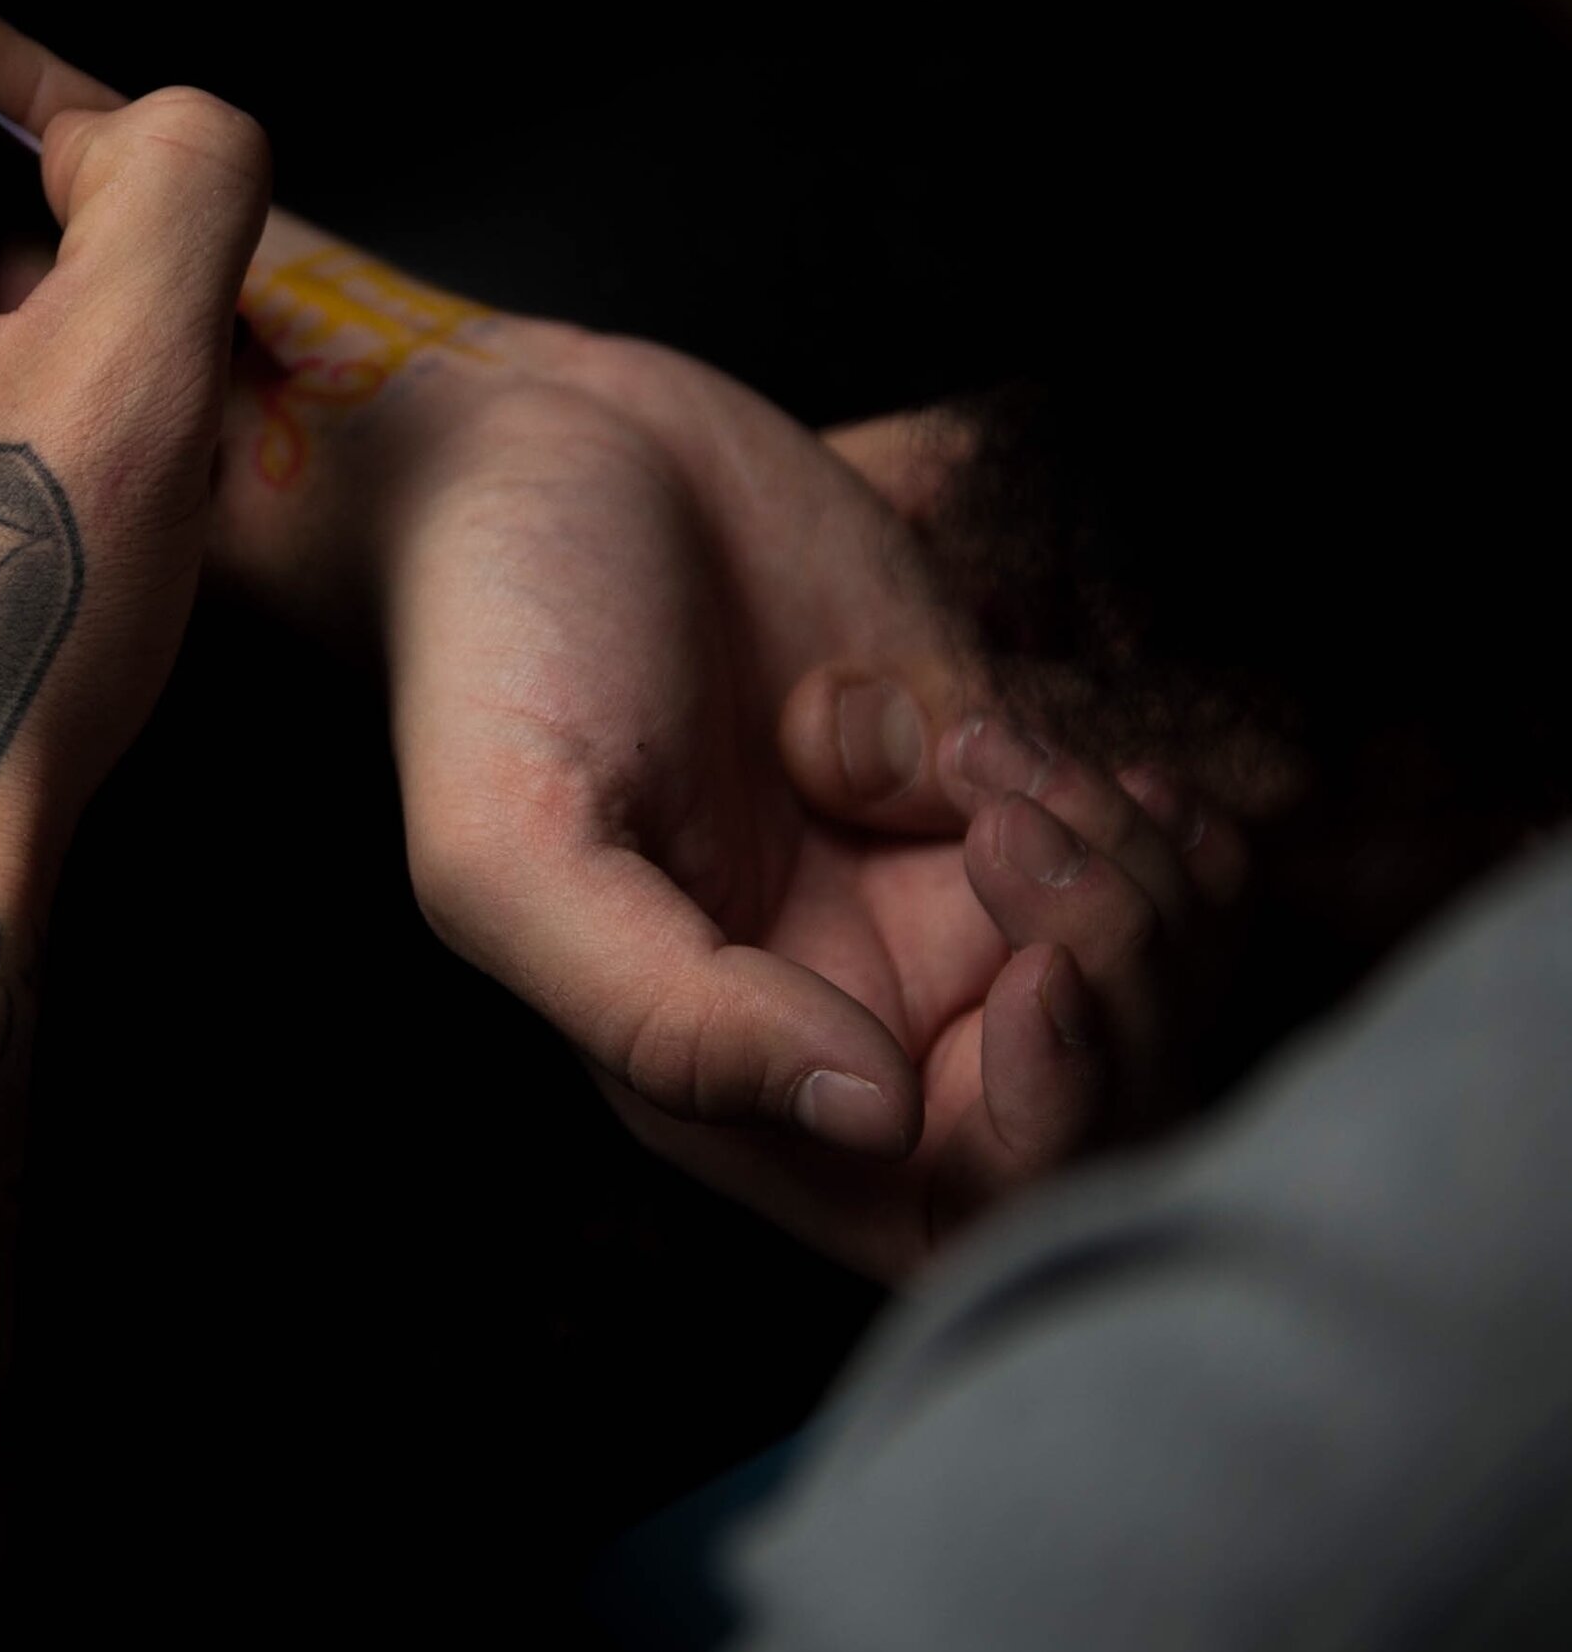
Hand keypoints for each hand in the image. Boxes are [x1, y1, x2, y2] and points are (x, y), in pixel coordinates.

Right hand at [0, 0, 1237, 1279]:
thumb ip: (666, 1015)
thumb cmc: (493, 647)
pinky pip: (1158, 860)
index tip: (1035, 968)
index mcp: (737, 1080)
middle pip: (1100, 1111)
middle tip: (1016, 821)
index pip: (965, 1206)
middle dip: (1119, 982)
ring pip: (1152, 984)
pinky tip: (1027, 736)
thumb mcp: (516, 846)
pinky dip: (1146, 804)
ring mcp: (945, 904)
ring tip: (990, 755)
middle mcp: (859, 1015)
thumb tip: (875, 1119)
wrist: (544, 445)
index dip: (1050, 1119)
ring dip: (1128, 871)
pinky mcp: (1003, 790)